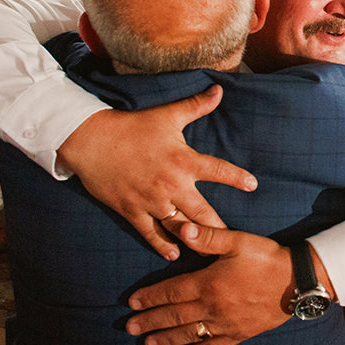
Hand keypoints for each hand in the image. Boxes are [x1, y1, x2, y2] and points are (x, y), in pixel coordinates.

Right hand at [55, 86, 257, 260]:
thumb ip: (196, 106)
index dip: (237, 178)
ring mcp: (151, 200)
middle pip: (202, 211)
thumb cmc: (133, 126)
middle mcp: (170, 184)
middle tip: (234, 240)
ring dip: (194, 240)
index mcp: (182, 161)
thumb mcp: (167, 114)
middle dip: (219, 226)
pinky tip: (176, 254)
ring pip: (179, 226)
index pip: (217, 170)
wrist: (92, 141)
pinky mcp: (132, 211)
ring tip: (211, 252)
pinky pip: (151, 234)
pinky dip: (164, 246)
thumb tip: (219, 89)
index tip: (253, 186)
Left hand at [126, 223, 293, 344]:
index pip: (171, 291)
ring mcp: (225, 323)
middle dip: (150, 321)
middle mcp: (212, 307)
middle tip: (130, 327)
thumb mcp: (237, 241)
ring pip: (188, 333)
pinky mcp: (239, 333)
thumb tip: (182, 228)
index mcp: (208, 283)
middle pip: (174, 316)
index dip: (150, 297)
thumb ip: (208, 236)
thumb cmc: (267, 257)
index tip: (131, 302)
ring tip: (147, 344)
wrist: (298, 282)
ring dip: (165, 338)